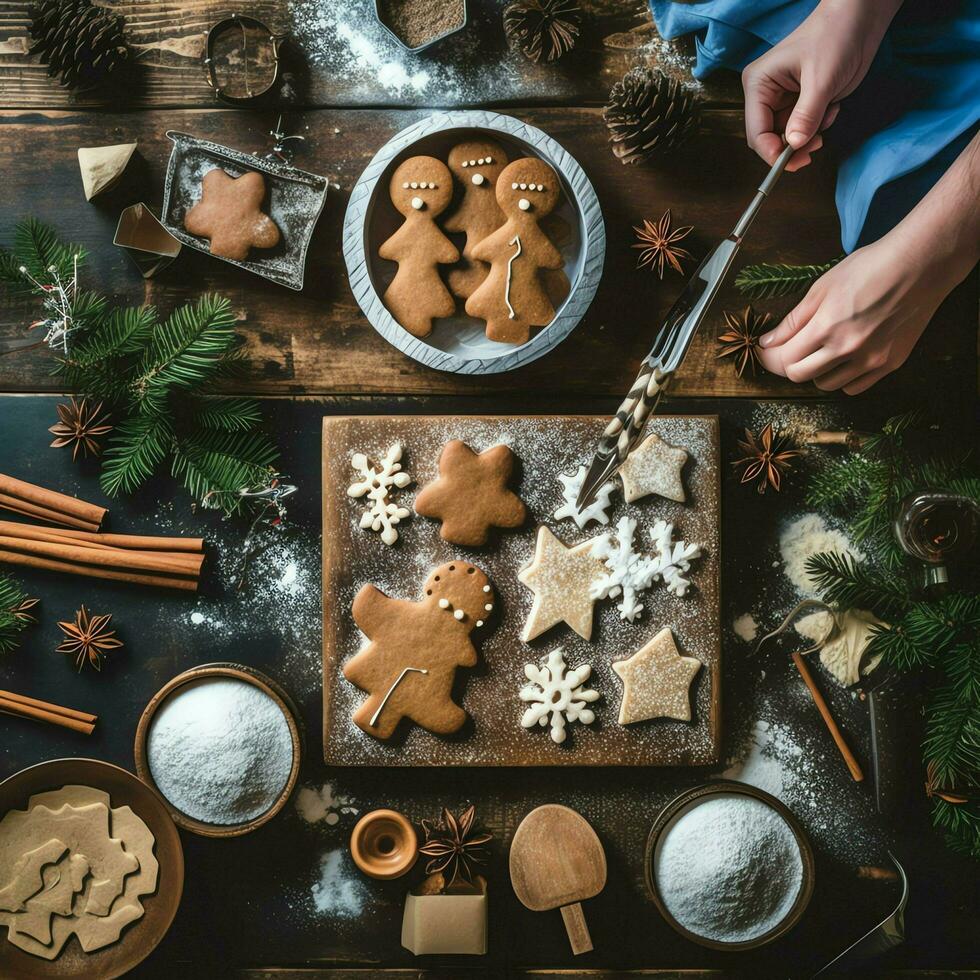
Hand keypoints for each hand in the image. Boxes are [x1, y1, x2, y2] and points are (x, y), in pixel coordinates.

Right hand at [741, 0, 901, 169]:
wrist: (859, 19)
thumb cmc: (835, 35)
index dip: (770, 152)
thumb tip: (793, 146)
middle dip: (792, 146)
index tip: (790, 163)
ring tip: (828, 113)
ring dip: (810, 135)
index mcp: (759, 84)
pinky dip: (819, 126)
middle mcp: (766, 95)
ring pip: (788, 137)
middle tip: (814, 148)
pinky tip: (831, 107)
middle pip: (769, 139)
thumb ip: (806, 115)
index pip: (756, 131)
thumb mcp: (821, 79)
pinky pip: (803, 129)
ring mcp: (783, 100)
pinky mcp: (800, 103)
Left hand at [756, 239, 950, 394]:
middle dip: (791, 364)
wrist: (920, 266)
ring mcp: (871, 359)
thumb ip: (793, 320)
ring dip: (817, 373)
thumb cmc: (870, 268)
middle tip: (793, 351)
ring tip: (823, 351)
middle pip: (801, 376)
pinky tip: (845, 360)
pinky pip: (855, 388)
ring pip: (827, 385)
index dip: (771, 357)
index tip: (768, 351)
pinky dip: (844, 378)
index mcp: (826, 327)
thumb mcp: (823, 287)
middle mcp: (847, 348)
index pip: (785, 360)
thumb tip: (768, 341)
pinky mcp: (890, 364)